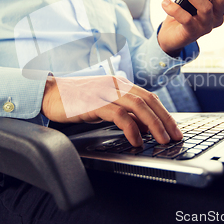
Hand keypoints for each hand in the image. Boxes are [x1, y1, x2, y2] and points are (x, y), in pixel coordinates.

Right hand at [41, 75, 182, 145]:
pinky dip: (131, 128)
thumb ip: (123, 112)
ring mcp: (104, 92)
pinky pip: (118, 115)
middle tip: (175, 137)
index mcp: (120, 84)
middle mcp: (115, 85)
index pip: (149, 97)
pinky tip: (136, 140)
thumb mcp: (104, 105)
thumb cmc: (75, 100)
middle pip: (148, 101)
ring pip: (137, 106)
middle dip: (165, 120)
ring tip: (162, 140)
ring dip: (153, 124)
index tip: (174, 129)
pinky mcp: (93, 102)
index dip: (164, 113)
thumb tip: (144, 127)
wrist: (49, 93)